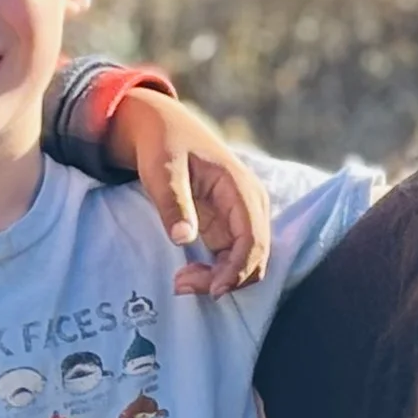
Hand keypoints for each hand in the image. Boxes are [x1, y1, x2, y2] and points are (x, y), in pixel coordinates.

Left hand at [103, 90, 271, 295]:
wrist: (163, 127)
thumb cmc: (163, 144)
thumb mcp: (162, 170)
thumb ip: (173, 203)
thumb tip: (183, 240)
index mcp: (241, 187)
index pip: (253, 238)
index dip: (238, 269)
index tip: (213, 290)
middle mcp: (250, 204)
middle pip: (254, 257)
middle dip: (225, 279)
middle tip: (181, 285)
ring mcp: (241, 216)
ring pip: (244, 262)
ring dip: (218, 279)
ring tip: (180, 281)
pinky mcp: (228, 226)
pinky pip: (230, 259)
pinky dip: (213, 273)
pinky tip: (187, 274)